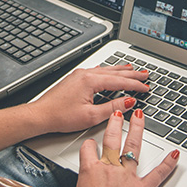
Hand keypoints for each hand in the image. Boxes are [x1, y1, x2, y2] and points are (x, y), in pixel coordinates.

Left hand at [29, 64, 150, 133]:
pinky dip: (108, 72)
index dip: (135, 85)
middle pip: (114, 72)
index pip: (119, 81)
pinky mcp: (75, 79)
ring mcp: (79, 75)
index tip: (146, 87)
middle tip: (145, 75)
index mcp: (90, 81)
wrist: (41, 115)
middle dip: (131, 74)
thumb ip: (112, 108)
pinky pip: (96, 72)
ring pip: (105, 70)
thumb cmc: (61, 116)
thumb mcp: (91, 116)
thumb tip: (128, 102)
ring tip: (132, 70)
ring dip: (120, 71)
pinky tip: (109, 71)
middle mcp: (85, 74)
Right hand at [72, 109, 178, 186]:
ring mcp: (127, 177)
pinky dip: (168, 164)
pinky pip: (157, 174)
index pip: (87, 148)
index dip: (89, 144)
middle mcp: (109, 169)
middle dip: (115, 124)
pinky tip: (174, 154)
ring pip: (133, 147)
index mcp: (90, 171)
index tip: (91, 143)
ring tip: (140, 118)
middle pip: (111, 140)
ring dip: (137, 130)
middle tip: (117, 114)